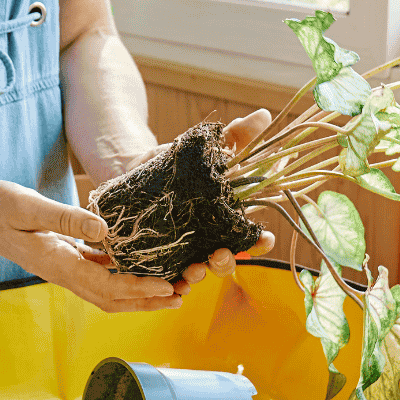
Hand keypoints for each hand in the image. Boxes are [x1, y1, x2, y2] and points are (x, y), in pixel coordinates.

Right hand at [0, 179, 182, 311]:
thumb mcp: (27, 205)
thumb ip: (65, 218)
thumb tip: (104, 229)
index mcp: (56, 263)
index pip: (105, 286)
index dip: (138, 289)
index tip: (167, 287)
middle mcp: (63, 273)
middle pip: (112, 299)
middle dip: (147, 301)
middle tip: (181, 296)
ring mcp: (64, 268)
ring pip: (107, 290)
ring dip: (139, 292)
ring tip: (171, 288)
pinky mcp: (65, 258)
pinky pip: (99, 274)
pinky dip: (124, 276)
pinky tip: (142, 267)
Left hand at [178, 108, 276, 286]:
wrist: (134, 170)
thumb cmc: (177, 162)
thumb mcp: (204, 149)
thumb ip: (235, 137)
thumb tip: (262, 114)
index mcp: (228, 219)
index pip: (253, 236)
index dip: (262, 242)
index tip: (266, 239)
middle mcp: (212, 239)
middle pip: (229, 259)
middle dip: (228, 261)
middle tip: (220, 254)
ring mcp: (188, 250)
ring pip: (201, 271)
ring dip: (201, 274)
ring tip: (193, 268)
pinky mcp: (163, 256)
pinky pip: (171, 276)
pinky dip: (174, 284)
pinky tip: (174, 285)